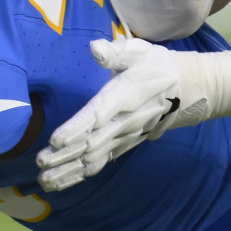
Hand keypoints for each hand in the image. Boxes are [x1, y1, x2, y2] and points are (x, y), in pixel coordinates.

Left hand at [36, 38, 230, 190]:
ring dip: (69, 170)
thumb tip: (95, 48)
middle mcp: (124, 121)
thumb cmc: (157, 67)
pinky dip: (81, 174)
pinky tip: (63, 182)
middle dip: (65, 155)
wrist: (190, 90)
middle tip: (40, 164)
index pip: (98, 114)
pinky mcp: (124, 144)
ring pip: (94, 158)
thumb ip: (116, 52)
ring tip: (45, 181)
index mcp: (124, 96)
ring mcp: (125, 136)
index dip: (77, 127)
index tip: (56, 139)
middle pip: (91, 142)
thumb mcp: (139, 52)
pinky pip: (101, 162)